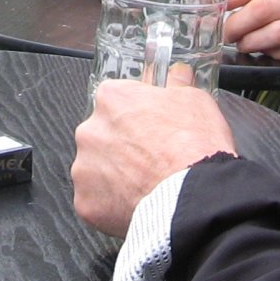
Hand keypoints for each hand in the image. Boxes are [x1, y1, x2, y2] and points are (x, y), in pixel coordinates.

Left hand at [73, 67, 234, 235]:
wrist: (191, 196)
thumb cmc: (193, 147)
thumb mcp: (195, 101)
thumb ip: (177, 85)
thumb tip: (178, 75)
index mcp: (112, 98)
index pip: (116, 100)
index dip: (136, 115)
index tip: (148, 126)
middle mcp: (90, 130)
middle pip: (102, 136)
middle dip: (122, 147)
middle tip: (150, 160)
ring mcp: (84, 168)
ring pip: (96, 170)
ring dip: (115, 176)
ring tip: (146, 186)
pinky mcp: (86, 202)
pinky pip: (97, 202)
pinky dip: (113, 205)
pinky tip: (137, 204)